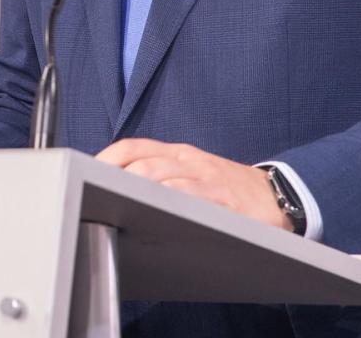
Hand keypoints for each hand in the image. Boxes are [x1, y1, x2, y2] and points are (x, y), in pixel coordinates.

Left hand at [96, 138, 290, 231]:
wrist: (278, 195)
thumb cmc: (226, 187)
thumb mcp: (190, 172)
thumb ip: (158, 175)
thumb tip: (112, 186)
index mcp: (176, 153)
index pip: (132, 147)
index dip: (105, 158)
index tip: (82, 174)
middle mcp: (187, 161)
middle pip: (139, 164)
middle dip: (111, 180)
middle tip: (91, 196)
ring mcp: (204, 179)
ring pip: (158, 178)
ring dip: (131, 191)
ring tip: (112, 205)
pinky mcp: (220, 200)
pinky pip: (187, 197)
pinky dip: (165, 203)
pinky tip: (151, 214)